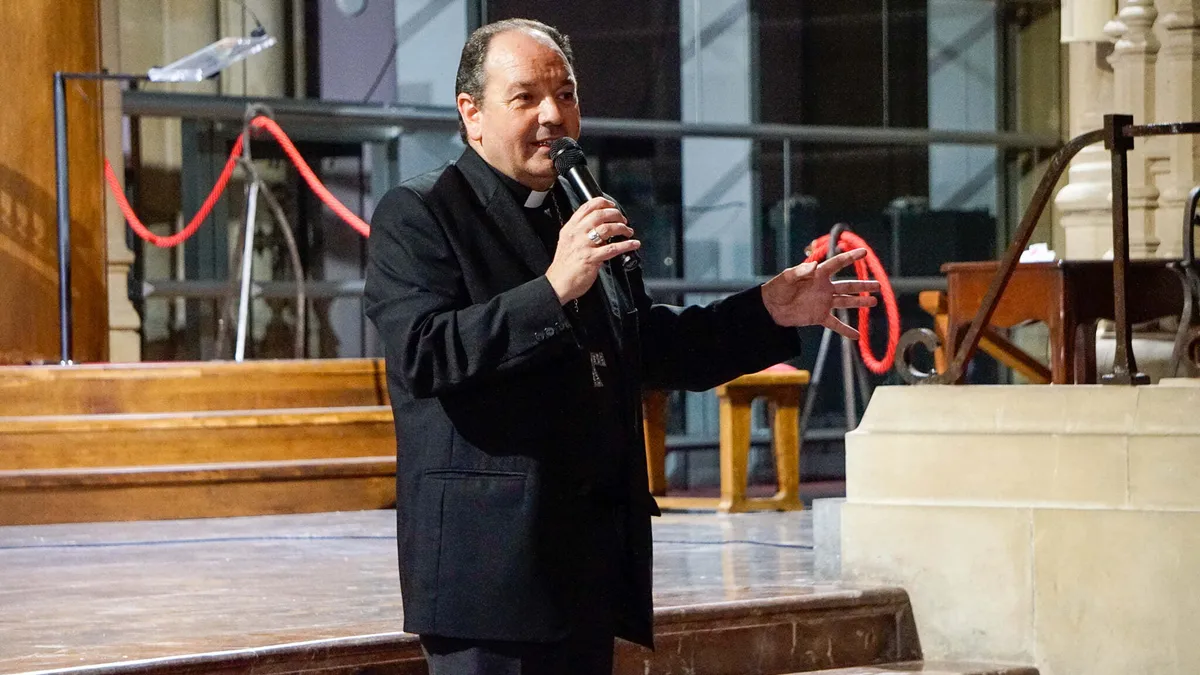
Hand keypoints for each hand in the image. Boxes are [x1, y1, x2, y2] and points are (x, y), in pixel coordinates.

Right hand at [545, 197, 640, 303]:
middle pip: (600, 215)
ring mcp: (584, 246)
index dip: (603, 203)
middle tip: (623, 219)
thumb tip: (598, 228)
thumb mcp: (567, 242)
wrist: (558, 284)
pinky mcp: (592, 258)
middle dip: (616, 215)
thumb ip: (580, 232)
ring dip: (622, 228)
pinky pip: (613, 248)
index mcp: (570, 228)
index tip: (612, 206)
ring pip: (607, 229)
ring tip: (628, 232)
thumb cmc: (564, 266)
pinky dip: (626, 245)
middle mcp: (576, 234)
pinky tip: (633, 244)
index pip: (587, 207)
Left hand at [761, 248, 880, 339]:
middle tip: (878, 285)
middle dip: (863, 285)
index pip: (837, 264)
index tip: (864, 252)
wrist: (770, 308)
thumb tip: (814, 266)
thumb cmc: (777, 288)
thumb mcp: (786, 278)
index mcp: (817, 275)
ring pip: (845, 302)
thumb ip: (799, 272)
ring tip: (874, 302)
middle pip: (847, 285)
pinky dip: (846, 330)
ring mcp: (823, 302)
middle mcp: (824, 288)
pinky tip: (857, 336)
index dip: (850, 257)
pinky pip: (835, 323)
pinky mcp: (819, 316)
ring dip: (860, 302)